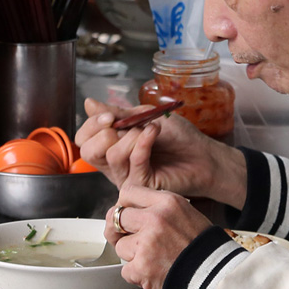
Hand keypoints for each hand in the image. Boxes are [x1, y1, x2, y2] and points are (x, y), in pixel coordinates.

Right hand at [75, 98, 246, 206]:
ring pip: (111, 155)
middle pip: (88, 151)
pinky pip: (133, 161)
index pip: (84, 138)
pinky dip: (143, 142)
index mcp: (113, 146)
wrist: (204, 156)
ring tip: (150, 128)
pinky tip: (155, 132)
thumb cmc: (179, 137)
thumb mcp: (144, 117)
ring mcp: (127, 176)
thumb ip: (118, 113)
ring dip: (131, 135)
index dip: (92, 124)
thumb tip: (89, 103)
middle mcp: (116, 164)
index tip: (109, 115)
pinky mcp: (142, 185)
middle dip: (103, 131)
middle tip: (121, 123)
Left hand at [105, 185, 211, 288]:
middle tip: (131, 239)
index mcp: (167, 202)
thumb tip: (129, 210)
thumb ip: (158, 208)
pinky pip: (125, 270)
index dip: (124, 205)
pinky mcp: (141, 267)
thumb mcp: (184, 212)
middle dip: (120, 230)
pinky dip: (137, 274)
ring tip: (154, 259)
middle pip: (117, 217)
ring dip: (131, 255)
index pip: (127, 192)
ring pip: (120, 246)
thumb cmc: (202, 246)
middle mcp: (155, 219)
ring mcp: (146, 244)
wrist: (214, 275)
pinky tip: (154, 272)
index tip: (127, 215)